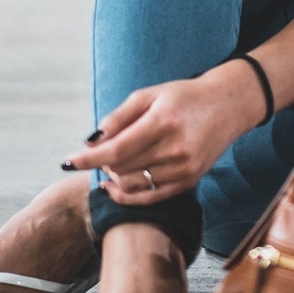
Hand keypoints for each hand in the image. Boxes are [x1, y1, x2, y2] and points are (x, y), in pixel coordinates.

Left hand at [61, 64, 262, 203]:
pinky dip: (127, 195)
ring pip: (133, 185)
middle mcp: (174, 149)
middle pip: (121, 169)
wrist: (227, 106)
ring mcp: (183, 169)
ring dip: (113, 177)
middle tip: (96, 151)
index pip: (116, 150)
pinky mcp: (189, 182)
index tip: (66, 161)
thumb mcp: (149, 94)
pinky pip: (150, 198)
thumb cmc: (183, 96)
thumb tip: (91, 141)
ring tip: (110, 163)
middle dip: (100, 163)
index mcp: (162, 122)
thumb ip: (119, 117)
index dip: (88, 159)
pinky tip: (113, 187)